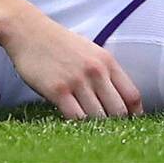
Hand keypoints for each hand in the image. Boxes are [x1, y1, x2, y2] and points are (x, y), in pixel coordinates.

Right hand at [0, 3, 142, 119]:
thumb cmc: (59, 43)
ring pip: (98, 117)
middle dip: (116, 124)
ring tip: (93, 131)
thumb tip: (118, 96)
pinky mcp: (57, 90)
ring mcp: (77, 81)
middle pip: (118, 111)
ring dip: (96, 127)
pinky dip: (78, 125)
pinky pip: (75, 117)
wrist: (28, 31)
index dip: (134, 115)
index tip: (130, 124)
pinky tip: (74, 124)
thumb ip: (105, 71)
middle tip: (109, 131)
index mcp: (107, 61)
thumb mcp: (90, 50)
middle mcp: (96, 71)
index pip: (132, 96)